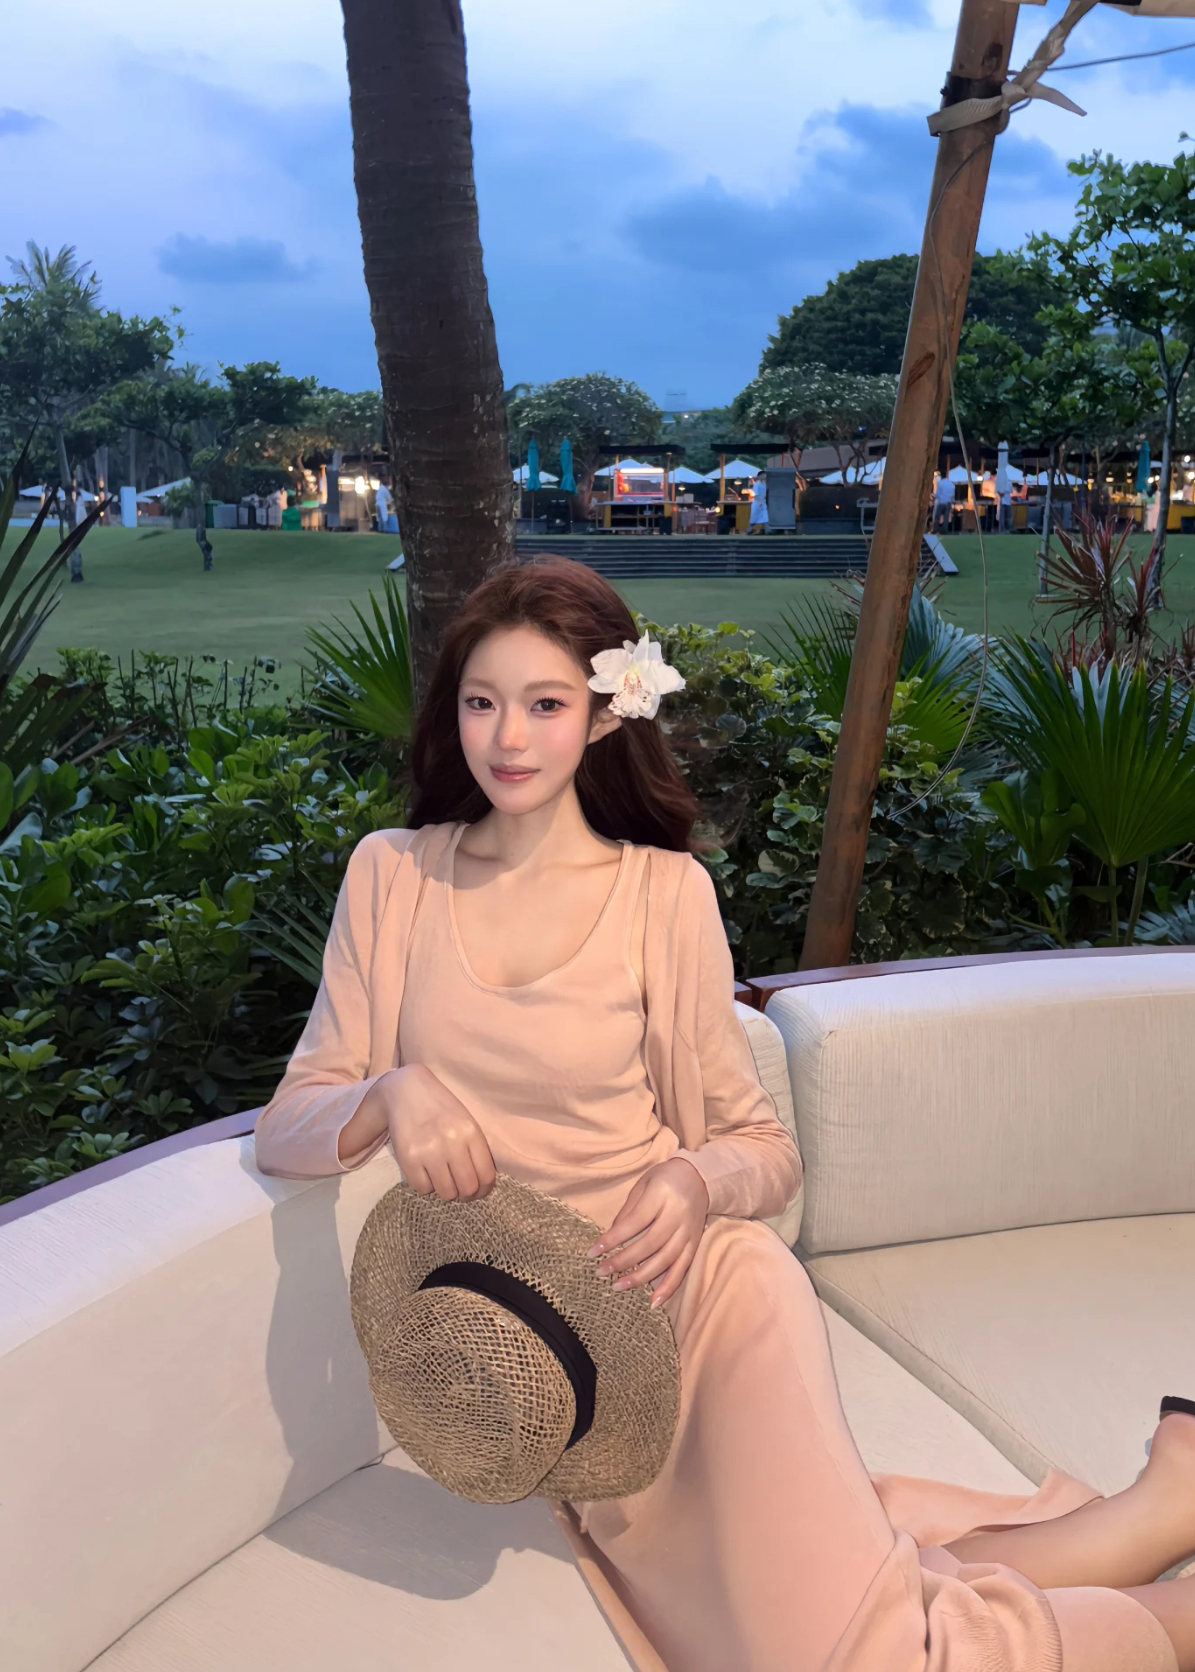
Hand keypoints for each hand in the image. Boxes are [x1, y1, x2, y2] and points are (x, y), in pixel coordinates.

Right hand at [359, 1064, 495, 1199]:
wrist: (405, 1090)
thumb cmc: (439, 1107)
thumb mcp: (465, 1120)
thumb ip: (475, 1147)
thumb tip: (482, 1183)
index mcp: (470, 1132)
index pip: (486, 1175)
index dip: (484, 1190)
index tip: (478, 1190)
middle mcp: (452, 1143)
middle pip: (467, 1188)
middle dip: (465, 1194)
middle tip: (460, 1190)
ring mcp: (429, 1151)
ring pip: (446, 1192)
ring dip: (446, 1190)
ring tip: (442, 1178)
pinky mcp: (408, 1158)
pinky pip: (423, 1188)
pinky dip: (426, 1185)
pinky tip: (425, 1172)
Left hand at [589, 1156, 708, 1307]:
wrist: (699, 1177)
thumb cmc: (664, 1179)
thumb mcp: (642, 1184)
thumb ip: (628, 1210)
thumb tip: (611, 1237)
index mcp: (661, 1195)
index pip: (634, 1222)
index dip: (613, 1239)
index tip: (593, 1253)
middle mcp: (677, 1215)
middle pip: (649, 1244)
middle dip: (623, 1261)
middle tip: (601, 1272)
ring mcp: (688, 1232)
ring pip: (664, 1260)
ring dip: (641, 1277)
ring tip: (618, 1286)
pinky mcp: (694, 1244)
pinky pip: (682, 1269)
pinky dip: (668, 1287)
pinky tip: (653, 1302)